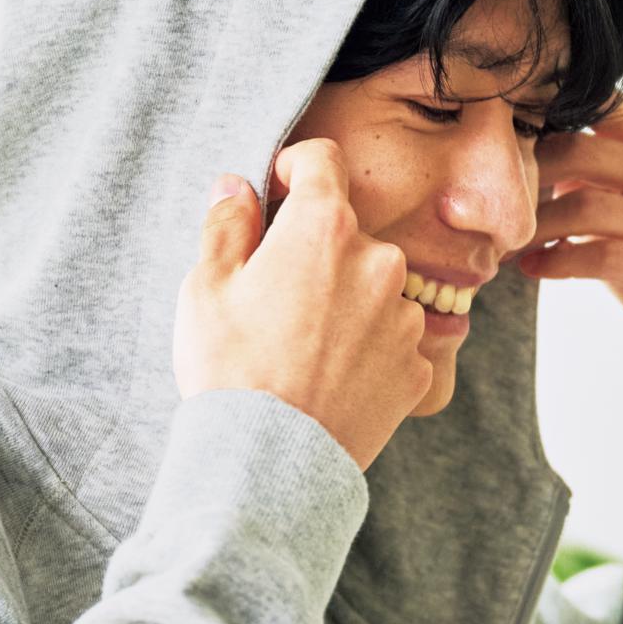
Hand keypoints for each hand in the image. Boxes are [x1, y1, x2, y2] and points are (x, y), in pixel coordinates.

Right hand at [173, 138, 433, 470]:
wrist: (268, 462)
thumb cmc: (229, 368)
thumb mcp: (206, 287)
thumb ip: (226, 223)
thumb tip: (237, 186)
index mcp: (323, 228)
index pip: (322, 160)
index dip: (294, 168)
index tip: (277, 194)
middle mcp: (378, 260)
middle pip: (345, 232)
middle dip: (313, 250)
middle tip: (273, 296)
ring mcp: (405, 316)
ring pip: (372, 286)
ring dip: (344, 299)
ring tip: (299, 345)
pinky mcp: (417, 367)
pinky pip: (390, 339)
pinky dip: (364, 346)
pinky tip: (326, 375)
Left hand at [511, 93, 622, 421]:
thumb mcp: (621, 194)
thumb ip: (583, 161)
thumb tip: (507, 131)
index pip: (596, 105)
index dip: (537, 117)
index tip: (489, 139)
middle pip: (582, 152)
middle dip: (522, 177)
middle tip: (482, 202)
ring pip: (587, 207)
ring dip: (531, 227)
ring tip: (500, 243)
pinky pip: (604, 257)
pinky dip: (555, 261)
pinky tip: (530, 268)